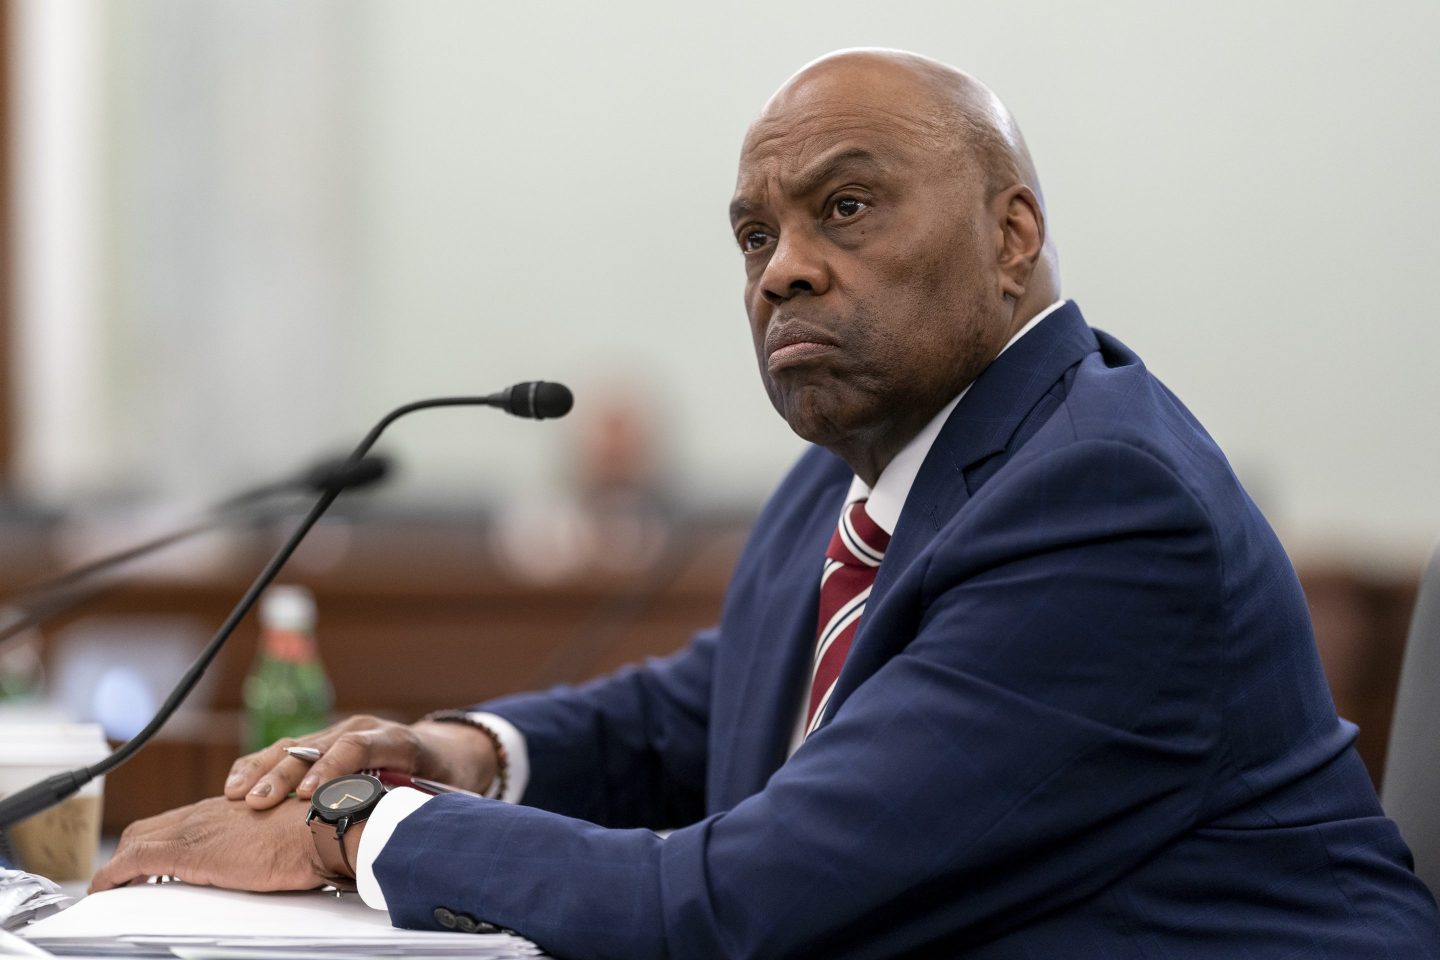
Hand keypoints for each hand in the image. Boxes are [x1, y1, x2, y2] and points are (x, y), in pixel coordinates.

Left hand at [89, 796, 324, 892]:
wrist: (318, 831)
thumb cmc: (311, 836)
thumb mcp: (278, 837)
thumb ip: (258, 844)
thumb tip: (260, 862)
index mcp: (228, 809)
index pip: (177, 820)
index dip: (156, 840)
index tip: (147, 861)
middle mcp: (206, 813)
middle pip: (149, 827)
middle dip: (130, 851)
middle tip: (123, 877)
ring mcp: (194, 829)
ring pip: (136, 839)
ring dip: (120, 865)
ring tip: (114, 888)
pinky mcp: (187, 851)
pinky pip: (133, 861)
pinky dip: (112, 874)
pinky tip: (104, 889)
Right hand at [224, 714, 497, 809]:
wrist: (447, 750)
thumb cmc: (444, 777)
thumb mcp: (442, 792)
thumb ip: (419, 805)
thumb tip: (402, 833)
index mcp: (395, 740)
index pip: (357, 747)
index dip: (331, 769)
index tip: (310, 795)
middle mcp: (363, 729)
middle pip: (317, 745)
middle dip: (285, 774)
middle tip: (258, 803)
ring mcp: (341, 732)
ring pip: (295, 745)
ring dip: (263, 770)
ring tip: (236, 795)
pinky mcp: (324, 742)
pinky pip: (287, 751)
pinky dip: (260, 767)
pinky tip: (236, 785)